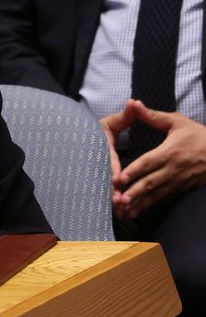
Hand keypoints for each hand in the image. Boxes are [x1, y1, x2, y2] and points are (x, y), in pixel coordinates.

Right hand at [99, 100, 137, 209]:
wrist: (78, 139)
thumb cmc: (97, 130)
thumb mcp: (111, 122)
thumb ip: (125, 116)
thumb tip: (133, 102)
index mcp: (101, 145)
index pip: (108, 158)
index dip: (113, 168)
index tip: (119, 179)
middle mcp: (95, 159)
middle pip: (103, 175)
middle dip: (111, 188)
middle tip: (119, 200)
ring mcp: (93, 170)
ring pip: (101, 184)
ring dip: (109, 196)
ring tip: (118, 208)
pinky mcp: (95, 179)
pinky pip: (101, 189)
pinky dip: (107, 199)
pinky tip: (116, 211)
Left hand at [115, 101, 205, 218]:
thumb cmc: (198, 135)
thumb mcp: (177, 122)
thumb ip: (153, 116)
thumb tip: (134, 103)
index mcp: (170, 152)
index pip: (149, 162)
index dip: (135, 170)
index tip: (121, 178)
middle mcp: (173, 169)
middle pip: (151, 182)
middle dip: (135, 192)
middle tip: (119, 200)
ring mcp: (178, 181)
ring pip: (156, 194)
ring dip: (140, 204)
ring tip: (125, 212)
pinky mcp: (181, 189)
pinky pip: (163, 199)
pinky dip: (150, 206)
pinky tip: (138, 213)